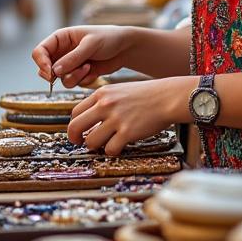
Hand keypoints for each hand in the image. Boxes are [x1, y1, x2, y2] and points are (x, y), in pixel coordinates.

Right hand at [32, 26, 132, 88]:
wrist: (124, 48)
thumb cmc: (108, 38)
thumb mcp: (90, 45)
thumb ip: (72, 58)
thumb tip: (54, 71)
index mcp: (60, 38)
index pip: (39, 51)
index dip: (41, 63)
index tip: (50, 73)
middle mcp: (61, 51)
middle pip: (44, 68)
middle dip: (54, 74)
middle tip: (66, 74)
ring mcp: (69, 64)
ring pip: (59, 78)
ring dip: (73, 77)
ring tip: (88, 68)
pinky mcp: (78, 74)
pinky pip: (72, 83)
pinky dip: (82, 80)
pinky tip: (93, 70)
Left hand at [67, 77, 195, 154]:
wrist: (167, 97)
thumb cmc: (147, 95)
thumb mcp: (120, 90)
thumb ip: (104, 101)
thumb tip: (90, 119)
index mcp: (101, 93)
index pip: (75, 112)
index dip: (74, 125)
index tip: (77, 132)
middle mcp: (105, 105)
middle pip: (76, 126)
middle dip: (74, 139)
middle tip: (79, 143)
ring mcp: (116, 119)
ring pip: (91, 141)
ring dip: (95, 146)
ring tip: (104, 144)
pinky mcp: (127, 132)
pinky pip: (109, 149)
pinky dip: (112, 151)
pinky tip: (119, 146)